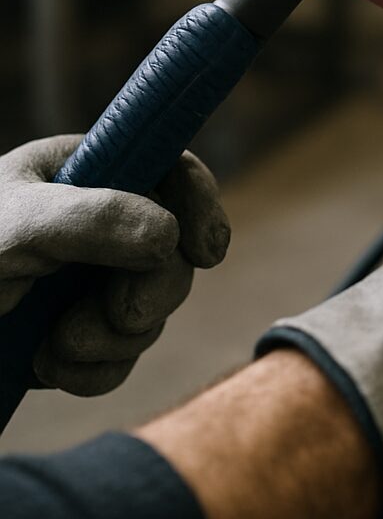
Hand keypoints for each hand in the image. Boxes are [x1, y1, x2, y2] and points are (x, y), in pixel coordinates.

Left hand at [0, 136, 229, 395]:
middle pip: (173, 251)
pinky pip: (123, 354)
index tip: (207, 252)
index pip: (171, 170)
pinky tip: (50, 367)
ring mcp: (88, 280)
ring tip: (57, 345)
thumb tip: (168, 235)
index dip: (201, 204)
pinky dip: (97, 368)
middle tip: (120, 316)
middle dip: (152, 292)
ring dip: (115, 338)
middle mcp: (98, 224)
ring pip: (152, 309)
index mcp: (86, 173)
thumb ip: (91, 218)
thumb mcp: (13, 227)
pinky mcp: (76, 332)